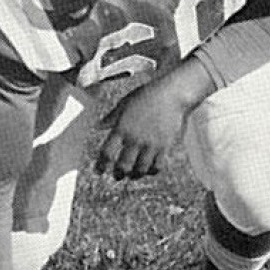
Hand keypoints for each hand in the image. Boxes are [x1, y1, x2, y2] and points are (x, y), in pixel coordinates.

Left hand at [95, 57, 215, 179]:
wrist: (171, 94)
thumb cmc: (147, 96)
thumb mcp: (125, 103)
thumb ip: (111, 117)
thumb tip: (98, 126)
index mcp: (122, 128)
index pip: (107, 152)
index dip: (101, 165)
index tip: (99, 170)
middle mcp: (135, 138)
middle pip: (123, 166)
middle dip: (118, 174)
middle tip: (117, 175)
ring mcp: (150, 144)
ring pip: (140, 170)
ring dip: (134, 175)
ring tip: (133, 174)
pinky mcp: (164, 146)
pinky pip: (157, 167)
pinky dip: (151, 171)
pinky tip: (149, 169)